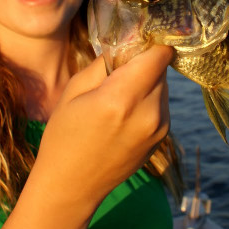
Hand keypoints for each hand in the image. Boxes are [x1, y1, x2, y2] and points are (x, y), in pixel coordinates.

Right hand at [37, 45, 173, 201]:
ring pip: (163, 86)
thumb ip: (105, 62)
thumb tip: (128, 42)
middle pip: (161, 69)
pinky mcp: (162, 139)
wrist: (72, 187)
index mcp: (122, 99)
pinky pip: (161, 105)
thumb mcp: (74, 90)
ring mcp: (159, 129)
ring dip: (147, 82)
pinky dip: (148, 101)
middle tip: (117, 73)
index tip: (132, 43)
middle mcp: (148, 113)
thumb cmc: (64, 136)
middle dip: (143, 63)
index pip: (159, 55)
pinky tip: (125, 115)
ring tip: (118, 98)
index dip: (148, 44)